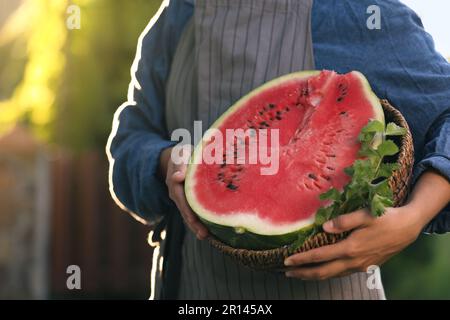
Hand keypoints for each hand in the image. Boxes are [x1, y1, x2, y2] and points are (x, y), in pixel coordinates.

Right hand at [161, 144, 207, 239]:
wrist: (178, 158)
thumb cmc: (182, 155)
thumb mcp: (180, 155)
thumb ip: (180, 164)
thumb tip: (178, 176)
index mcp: (174, 183)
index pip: (181, 198)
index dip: (187, 210)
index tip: (193, 219)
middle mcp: (177, 194)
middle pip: (185, 211)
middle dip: (194, 224)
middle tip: (203, 234)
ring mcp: (182, 200)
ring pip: (188, 215)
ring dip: (197, 227)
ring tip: (207, 237)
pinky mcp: (189, 202)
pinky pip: (194, 214)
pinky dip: (201, 223)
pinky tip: (211, 232)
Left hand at [283, 206, 420, 279]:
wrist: (408, 228)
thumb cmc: (386, 218)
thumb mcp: (365, 215)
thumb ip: (344, 221)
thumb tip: (324, 227)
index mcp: (351, 248)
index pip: (320, 256)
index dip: (302, 259)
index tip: (287, 260)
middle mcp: (354, 261)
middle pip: (323, 272)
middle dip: (303, 273)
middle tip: (286, 272)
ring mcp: (360, 266)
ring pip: (332, 275)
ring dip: (313, 275)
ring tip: (299, 273)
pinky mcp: (365, 266)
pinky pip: (341, 274)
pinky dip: (327, 274)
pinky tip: (322, 270)